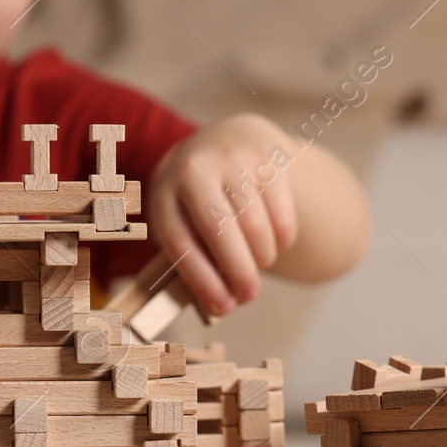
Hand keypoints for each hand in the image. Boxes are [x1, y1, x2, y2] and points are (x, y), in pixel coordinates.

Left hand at [148, 113, 299, 316]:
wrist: (227, 139)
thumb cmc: (199, 197)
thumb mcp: (183, 216)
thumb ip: (195, 254)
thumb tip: (220, 305)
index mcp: (164, 192)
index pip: (179, 241)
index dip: (201, 279)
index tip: (223, 307)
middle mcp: (194, 170)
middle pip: (217, 230)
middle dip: (238, 271)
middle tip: (250, 296)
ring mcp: (231, 160)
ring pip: (254, 224)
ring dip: (262, 257)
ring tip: (260, 267)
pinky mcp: (267, 158)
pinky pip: (281, 212)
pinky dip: (282, 238)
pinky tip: (275, 243)